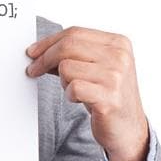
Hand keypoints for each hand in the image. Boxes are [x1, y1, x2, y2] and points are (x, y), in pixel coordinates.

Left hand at [25, 26, 149, 160]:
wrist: (128, 128)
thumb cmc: (108, 97)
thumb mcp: (96, 69)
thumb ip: (75, 56)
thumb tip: (40, 51)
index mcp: (118, 43)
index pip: (75, 32)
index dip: (49, 42)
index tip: (33, 52)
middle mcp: (119, 56)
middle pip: (68, 46)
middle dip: (44, 58)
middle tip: (33, 70)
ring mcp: (115, 76)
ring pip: (67, 67)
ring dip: (63, 81)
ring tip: (76, 90)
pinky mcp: (108, 97)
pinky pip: (73, 87)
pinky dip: (70, 95)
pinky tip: (80, 99)